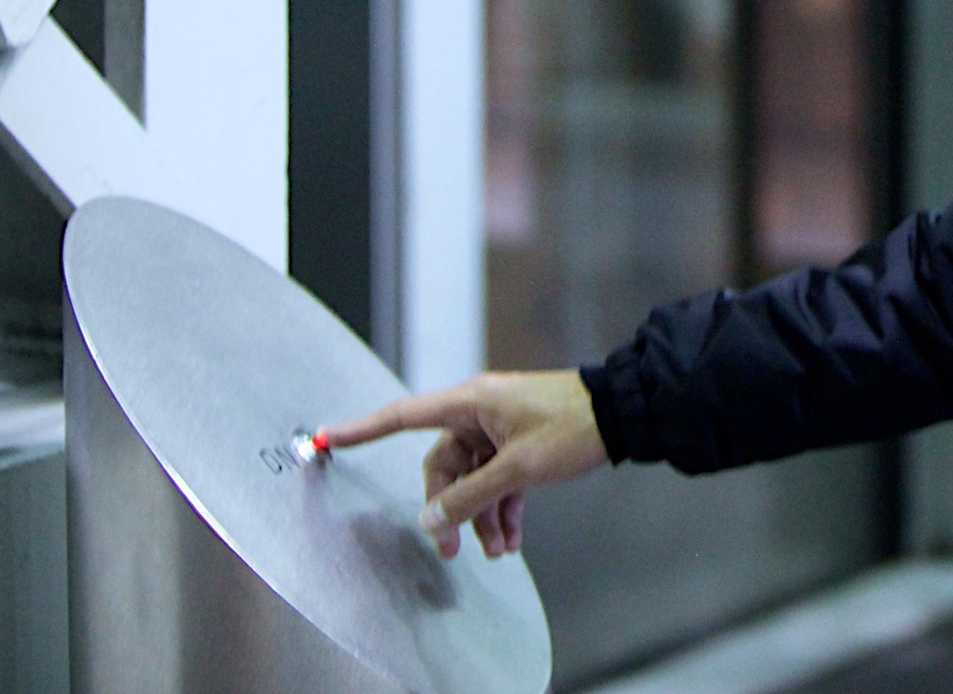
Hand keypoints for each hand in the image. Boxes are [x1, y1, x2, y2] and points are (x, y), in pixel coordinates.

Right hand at [324, 370, 606, 560]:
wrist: (624, 414)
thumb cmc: (573, 426)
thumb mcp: (519, 467)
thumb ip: (472, 496)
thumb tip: (431, 519)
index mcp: (471, 403)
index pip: (403, 416)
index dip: (364, 429)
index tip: (328, 437)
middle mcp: (480, 412)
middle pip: (443, 466)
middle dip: (449, 509)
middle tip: (450, 549)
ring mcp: (501, 428)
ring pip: (474, 478)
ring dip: (481, 516)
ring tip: (498, 551)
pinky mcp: (521, 443)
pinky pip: (498, 479)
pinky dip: (502, 507)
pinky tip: (512, 540)